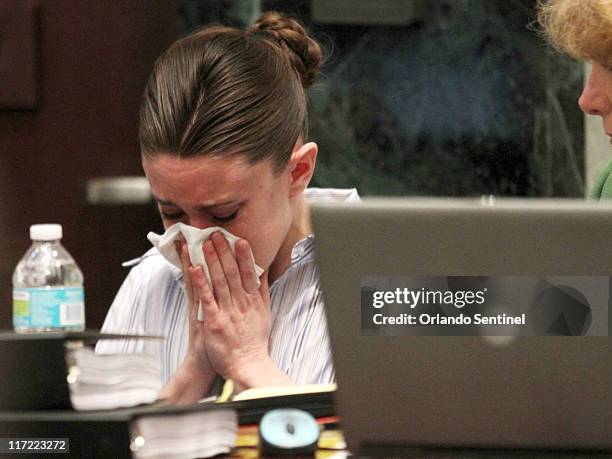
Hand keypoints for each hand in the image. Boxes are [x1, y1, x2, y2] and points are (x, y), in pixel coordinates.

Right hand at [157, 239, 216, 403]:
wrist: (206, 368)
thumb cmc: (219, 344)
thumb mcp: (218, 319)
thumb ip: (222, 301)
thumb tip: (234, 285)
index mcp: (207, 301)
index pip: (203, 272)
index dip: (200, 255)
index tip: (197, 236)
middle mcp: (202, 302)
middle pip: (200, 271)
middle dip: (200, 251)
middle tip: (198, 230)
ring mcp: (202, 309)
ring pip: (199, 279)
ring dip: (197, 258)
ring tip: (194, 239)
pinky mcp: (203, 318)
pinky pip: (200, 297)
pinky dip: (197, 281)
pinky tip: (194, 266)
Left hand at [190, 231, 272, 385]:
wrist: (247, 365)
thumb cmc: (254, 340)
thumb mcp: (265, 313)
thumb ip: (262, 290)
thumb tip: (263, 269)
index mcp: (253, 301)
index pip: (249, 273)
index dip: (244, 255)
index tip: (239, 239)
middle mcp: (242, 304)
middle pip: (232, 273)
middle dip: (223, 252)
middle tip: (216, 234)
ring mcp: (228, 312)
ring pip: (219, 281)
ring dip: (211, 261)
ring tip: (204, 244)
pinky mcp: (214, 322)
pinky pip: (206, 299)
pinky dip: (201, 283)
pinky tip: (194, 268)